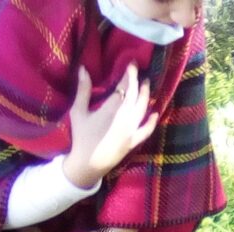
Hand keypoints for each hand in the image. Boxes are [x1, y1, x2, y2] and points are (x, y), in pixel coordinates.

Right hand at [63, 63, 159, 187]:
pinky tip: (155, 112)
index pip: (124, 88)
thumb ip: (82, 90)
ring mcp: (131, 131)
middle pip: (135, 96)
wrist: (88, 164)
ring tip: (146, 84)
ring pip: (143, 109)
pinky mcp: (134, 142)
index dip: (128, 75)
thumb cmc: (81, 137)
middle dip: (137, 81)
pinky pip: (146, 130)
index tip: (131, 64)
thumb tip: (83, 68)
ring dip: (146, 95)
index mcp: (111, 110)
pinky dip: (151, 121)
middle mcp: (124, 118)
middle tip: (137, 69)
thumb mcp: (78, 112)